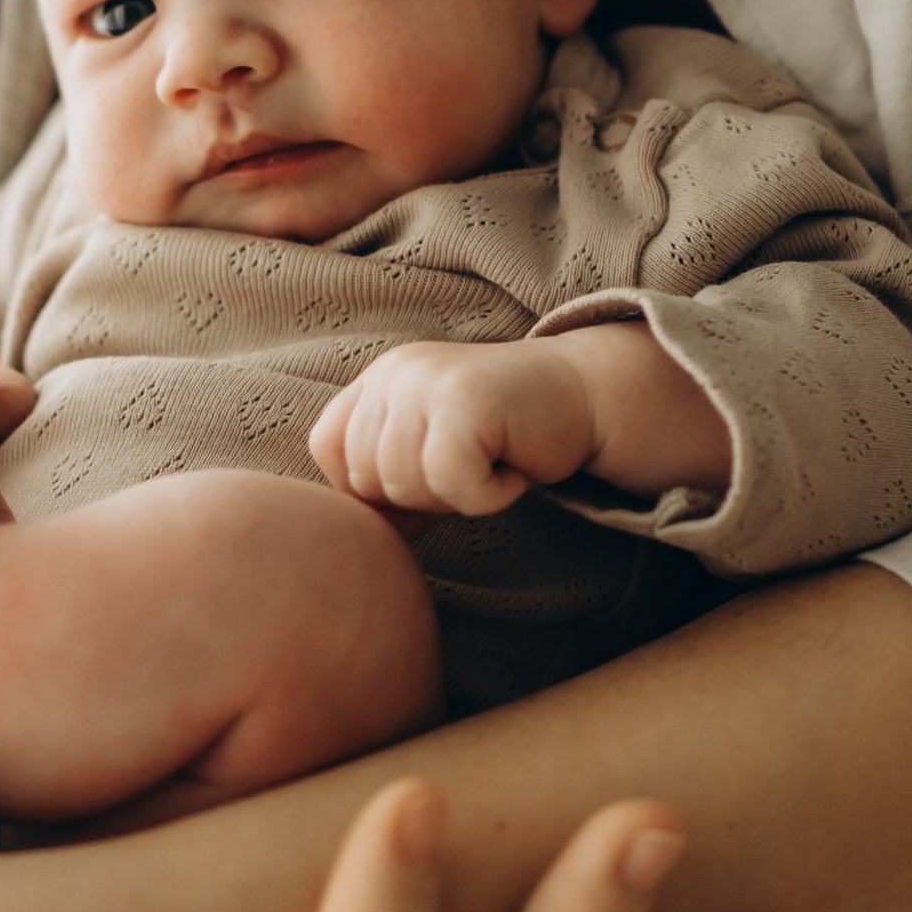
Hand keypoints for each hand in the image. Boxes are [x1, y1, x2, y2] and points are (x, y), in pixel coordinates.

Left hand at [309, 338, 595, 514]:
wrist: (584, 395)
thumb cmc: (506, 438)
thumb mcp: (430, 452)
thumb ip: (385, 478)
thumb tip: (352, 540)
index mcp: (379, 379)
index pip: (327, 448)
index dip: (371, 487)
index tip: (428, 481)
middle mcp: (395, 372)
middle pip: (366, 478)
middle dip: (422, 496)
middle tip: (475, 466)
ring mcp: (427, 380)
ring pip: (405, 484)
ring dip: (458, 495)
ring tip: (493, 461)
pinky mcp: (465, 399)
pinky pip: (452, 482)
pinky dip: (488, 495)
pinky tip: (513, 467)